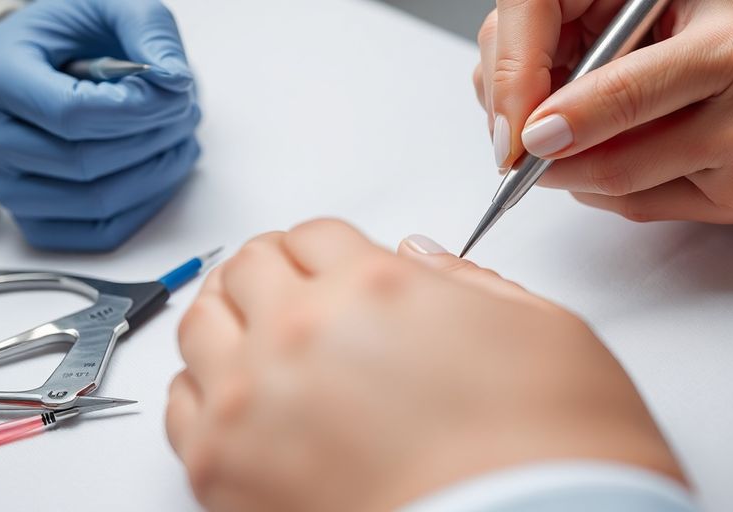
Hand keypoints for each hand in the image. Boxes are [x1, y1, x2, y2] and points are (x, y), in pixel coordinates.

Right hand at [0, 0, 199, 250]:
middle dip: (155, 138)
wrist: (56, 61)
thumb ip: (150, 32)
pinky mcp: (37, 218)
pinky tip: (165, 168)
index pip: (73, 116)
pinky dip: (148, 205)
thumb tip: (174, 82)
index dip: (138, 111)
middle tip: (186, 111)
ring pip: (100, 201)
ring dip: (159, 171)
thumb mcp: (116, 6)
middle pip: (88, 162)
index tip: (174, 93)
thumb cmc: (81, 34)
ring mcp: (10, 185)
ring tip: (180, 134)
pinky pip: (102, 232)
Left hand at [166, 220, 683, 511]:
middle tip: (296, 294)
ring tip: (262, 338)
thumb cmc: (552, 457)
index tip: (333, 266)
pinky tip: (242, 398)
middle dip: (274, 273)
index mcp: (376, 286)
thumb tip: (422, 258)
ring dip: (230, 320)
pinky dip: (204, 388)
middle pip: (247, 268)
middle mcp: (300, 337)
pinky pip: (180, 405)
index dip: (328, 248)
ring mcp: (250, 407)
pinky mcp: (223, 477)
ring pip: (200, 325)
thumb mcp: (544, 330)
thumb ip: (470, 280)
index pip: (314, 234)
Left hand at [475, 0, 732, 222]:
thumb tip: (544, 105)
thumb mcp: (703, 24)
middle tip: (519, 158)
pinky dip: (607, 193)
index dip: (568, 116)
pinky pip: (646, 208)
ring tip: (550, 162)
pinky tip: (597, 174)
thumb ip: (626, 60)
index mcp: (731, 48)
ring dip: (574, 179)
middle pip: (621, 152)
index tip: (527, 134)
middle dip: (555, 160)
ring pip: (626, 187)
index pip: (627, 89)